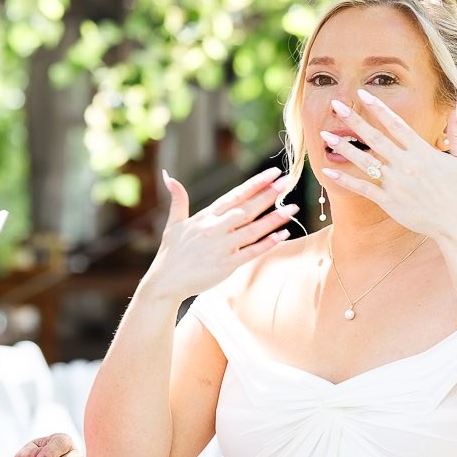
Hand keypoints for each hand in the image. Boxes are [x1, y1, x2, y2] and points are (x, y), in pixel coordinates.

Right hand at [140, 167, 296, 302]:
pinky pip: (250, 252)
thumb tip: (168, 176)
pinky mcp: (226, 265)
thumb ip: (177, 199)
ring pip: (252, 230)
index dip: (254, 184)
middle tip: (288, 182)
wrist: (164, 283)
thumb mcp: (173, 224)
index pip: (234, 196)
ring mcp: (221, 248)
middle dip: (268, 195)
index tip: (272, 173)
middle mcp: (214, 229)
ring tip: (292, 208)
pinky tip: (282, 235)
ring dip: (273, 219)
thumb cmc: (170, 253)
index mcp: (205, 217)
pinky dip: (266, 244)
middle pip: (246, 209)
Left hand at [318, 91, 456, 239]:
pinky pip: (362, 188)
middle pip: (375, 138)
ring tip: (325, 134)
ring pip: (364, 161)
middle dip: (355, 121)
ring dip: (343, 147)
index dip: (378, 108)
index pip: (396, 124)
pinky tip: (327, 172)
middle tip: (336, 106)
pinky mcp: (388, 201)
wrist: (456, 224)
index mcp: (422, 151)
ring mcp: (395, 183)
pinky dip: (345, 180)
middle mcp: (406, 164)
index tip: (362, 94)